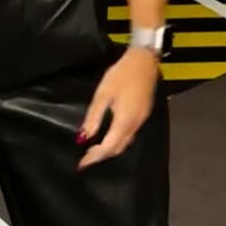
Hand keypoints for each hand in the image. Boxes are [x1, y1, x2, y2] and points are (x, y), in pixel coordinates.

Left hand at [77, 48, 159, 169]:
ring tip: (95, 150)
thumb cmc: (121, 74)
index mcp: (124, 121)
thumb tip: (84, 136)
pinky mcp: (144, 115)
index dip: (94, 157)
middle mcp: (135, 125)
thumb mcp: (102, 94)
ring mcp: (141, 120)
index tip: (82, 164)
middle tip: (86, 159)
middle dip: (101, 156)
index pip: (108, 147)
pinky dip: (117, 140)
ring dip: (110, 149)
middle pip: (118, 148)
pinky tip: (109, 137)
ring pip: (125, 143)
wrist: (144, 61)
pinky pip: (130, 135)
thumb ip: (93, 117)